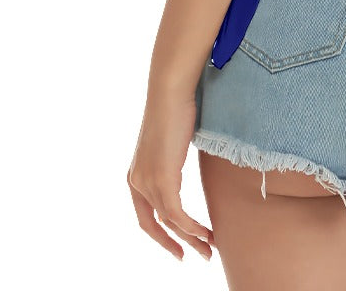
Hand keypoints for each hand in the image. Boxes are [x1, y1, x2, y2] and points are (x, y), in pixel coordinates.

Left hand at [128, 88, 214, 261]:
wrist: (170, 90)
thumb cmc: (175, 107)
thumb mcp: (171, 142)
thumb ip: (172, 159)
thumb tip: (185, 161)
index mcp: (136, 175)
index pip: (146, 217)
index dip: (162, 236)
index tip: (180, 247)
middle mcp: (137, 182)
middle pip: (155, 226)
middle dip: (177, 244)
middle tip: (198, 255)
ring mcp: (148, 181)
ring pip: (169, 222)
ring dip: (192, 238)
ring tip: (209, 248)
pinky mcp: (162, 178)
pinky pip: (176, 214)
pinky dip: (192, 228)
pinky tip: (205, 233)